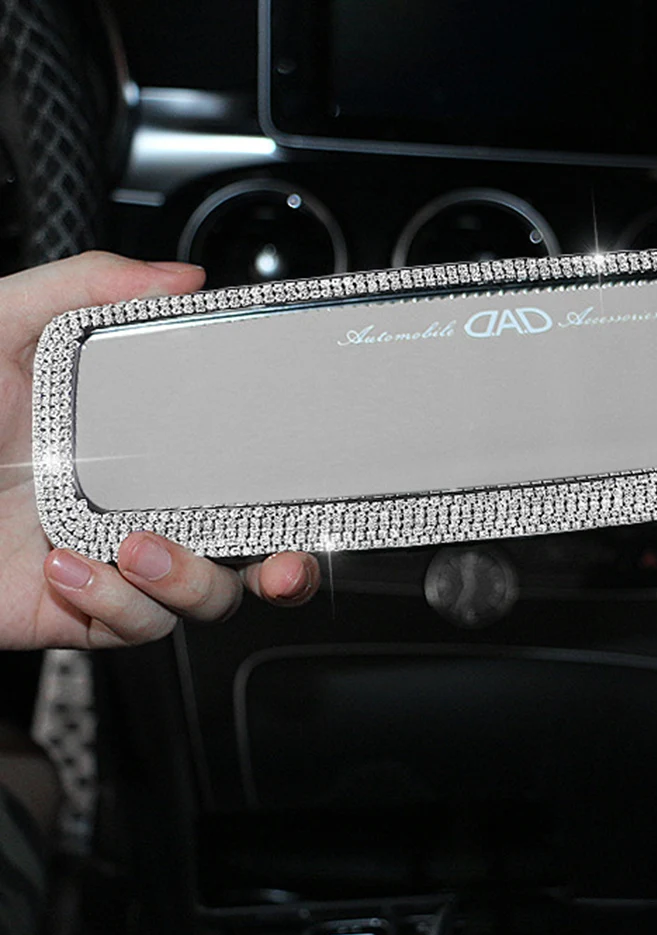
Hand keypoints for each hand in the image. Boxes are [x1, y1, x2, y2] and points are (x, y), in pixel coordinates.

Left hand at [0, 251, 319, 649]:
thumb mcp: (2, 328)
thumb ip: (85, 291)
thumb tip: (181, 279)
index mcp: (137, 446)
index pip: (236, 468)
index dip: (287, 485)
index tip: (317, 484)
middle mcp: (137, 508)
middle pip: (243, 552)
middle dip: (282, 568)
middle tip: (281, 564)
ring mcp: (111, 566)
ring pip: (200, 601)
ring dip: (185, 579)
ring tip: (131, 544)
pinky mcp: (76, 615)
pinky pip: (132, 627)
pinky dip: (115, 603)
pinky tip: (69, 568)